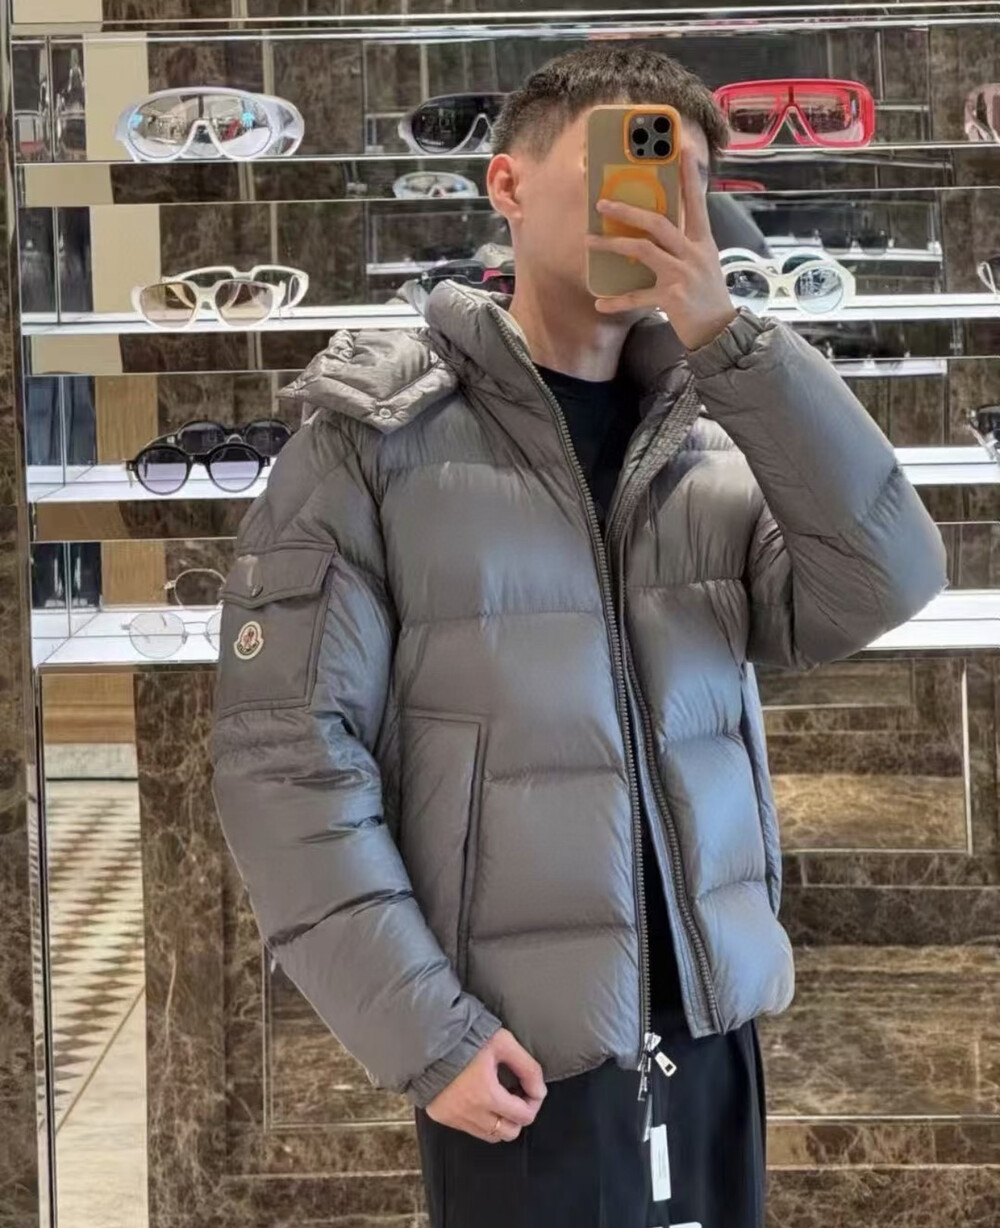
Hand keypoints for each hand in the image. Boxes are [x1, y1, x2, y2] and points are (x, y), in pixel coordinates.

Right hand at [424, 1027, 546, 1141]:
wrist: (428, 1037)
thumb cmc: (467, 1037)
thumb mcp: (503, 1043)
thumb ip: (527, 1067)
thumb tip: (539, 1091)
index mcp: (487, 1095)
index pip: (524, 1116)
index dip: (534, 1103)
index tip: (532, 1090)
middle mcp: (470, 1113)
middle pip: (508, 1132)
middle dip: (518, 1116)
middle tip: (516, 1095)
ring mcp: (454, 1118)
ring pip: (489, 1135)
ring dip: (500, 1121)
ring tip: (498, 1098)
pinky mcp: (442, 1116)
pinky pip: (469, 1129)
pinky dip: (480, 1120)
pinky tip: (479, 1099)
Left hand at [585, 143, 737, 351]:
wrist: (721, 332)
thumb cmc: (708, 297)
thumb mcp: (704, 264)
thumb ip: (685, 245)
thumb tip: (658, 231)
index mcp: (703, 242)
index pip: (696, 203)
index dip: (687, 177)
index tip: (680, 149)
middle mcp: (693, 253)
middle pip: (658, 223)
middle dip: (628, 210)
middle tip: (602, 203)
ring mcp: (682, 275)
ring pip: (643, 251)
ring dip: (612, 245)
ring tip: (589, 243)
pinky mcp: (672, 298)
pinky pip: (638, 297)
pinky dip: (617, 301)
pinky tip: (600, 303)